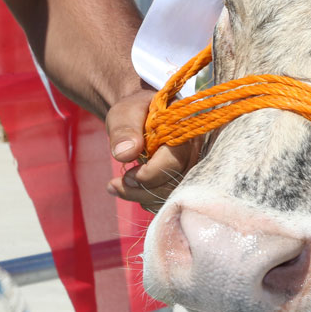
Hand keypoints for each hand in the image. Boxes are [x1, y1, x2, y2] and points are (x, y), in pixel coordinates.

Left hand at [105, 89, 200, 211]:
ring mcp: (194, 165)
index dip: (149, 174)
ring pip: (175, 194)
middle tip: (115, 185)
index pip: (174, 161)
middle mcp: (196, 149)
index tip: (126, 176)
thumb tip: (124, 154)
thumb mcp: (124, 114)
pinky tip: (131, 190)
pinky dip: (149, 199)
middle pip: (177, 182)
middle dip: (144, 190)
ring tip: (117, 187)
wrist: (143, 116)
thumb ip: (124, 130)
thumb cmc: (135, 112)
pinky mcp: (187, 178)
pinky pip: (172, 197)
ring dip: (144, 197)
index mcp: (184, 128)